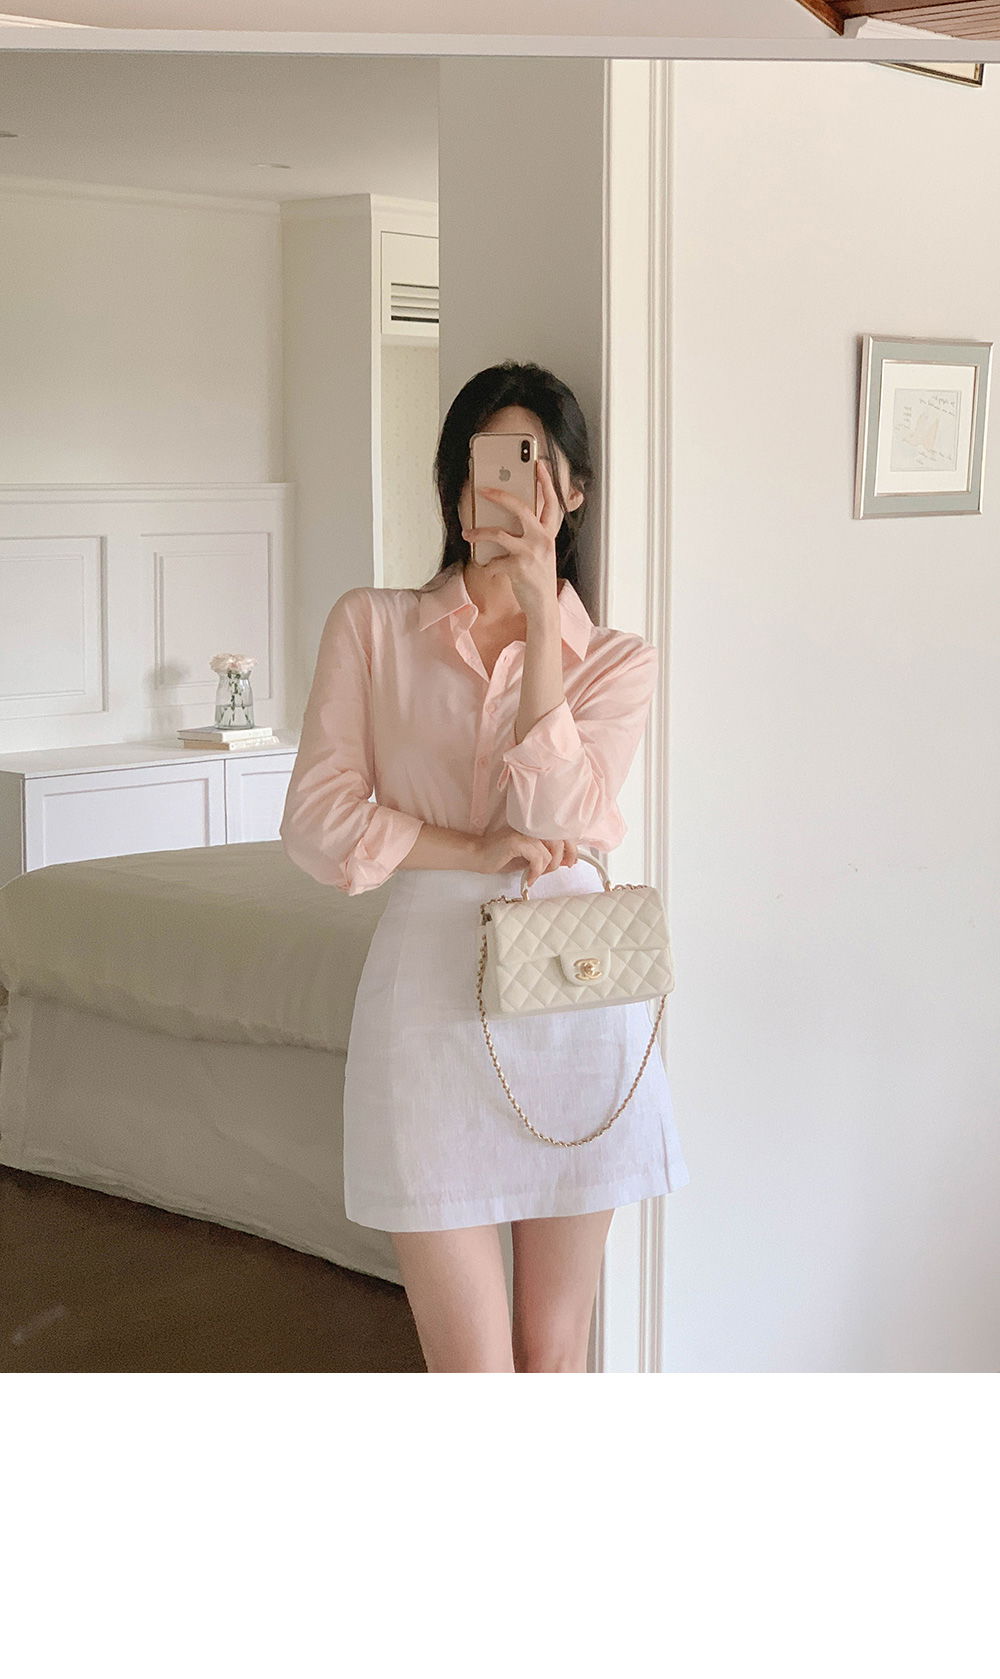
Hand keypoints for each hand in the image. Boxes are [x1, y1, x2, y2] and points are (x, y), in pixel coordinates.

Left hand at [460, 458, 561, 616]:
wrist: (542, 606)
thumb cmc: (537, 577)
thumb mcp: (540, 552)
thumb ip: (530, 534)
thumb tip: (503, 519)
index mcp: (549, 533)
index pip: (551, 502)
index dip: (545, 481)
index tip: (538, 464)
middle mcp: (543, 539)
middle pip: (519, 508)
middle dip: (499, 495)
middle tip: (482, 489)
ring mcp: (531, 553)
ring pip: (498, 533)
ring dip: (478, 532)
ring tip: (467, 533)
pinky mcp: (519, 567)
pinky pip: (493, 561)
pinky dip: (487, 566)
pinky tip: (489, 570)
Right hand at [474, 825, 577, 887]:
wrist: (479, 856)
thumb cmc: (502, 856)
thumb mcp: (530, 857)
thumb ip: (547, 855)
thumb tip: (566, 860)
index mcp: (537, 826)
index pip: (563, 833)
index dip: (572, 849)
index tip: (570, 862)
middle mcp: (533, 825)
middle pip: (561, 841)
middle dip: (561, 860)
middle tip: (553, 871)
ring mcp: (525, 832)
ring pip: (551, 852)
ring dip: (546, 869)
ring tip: (535, 875)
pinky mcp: (517, 841)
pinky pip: (538, 858)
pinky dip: (536, 871)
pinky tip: (528, 878)